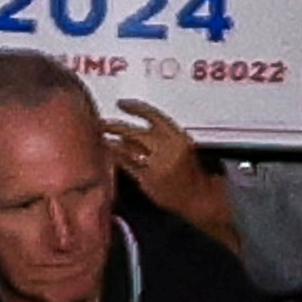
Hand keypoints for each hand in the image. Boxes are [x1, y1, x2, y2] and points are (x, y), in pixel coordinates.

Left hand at [105, 102, 238, 248]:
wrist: (199, 198)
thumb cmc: (192, 173)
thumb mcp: (182, 147)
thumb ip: (161, 137)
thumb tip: (131, 133)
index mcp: (178, 137)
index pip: (153, 115)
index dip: (135, 108)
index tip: (122, 104)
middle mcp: (167, 149)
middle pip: (135, 131)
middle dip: (115, 125)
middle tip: (102, 122)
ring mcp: (156, 165)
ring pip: (128, 149)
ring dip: (112, 142)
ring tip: (101, 137)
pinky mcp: (148, 181)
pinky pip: (127, 166)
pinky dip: (116, 158)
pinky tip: (109, 154)